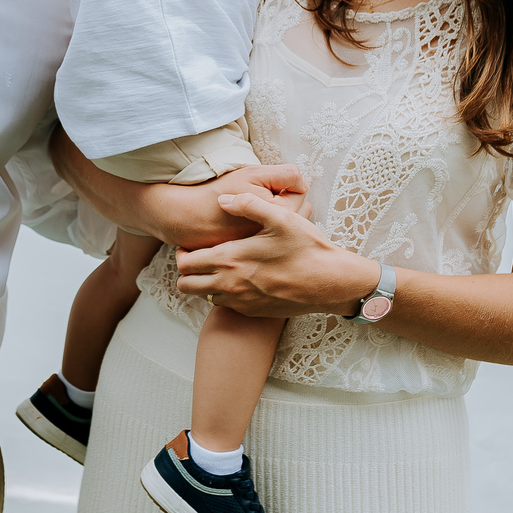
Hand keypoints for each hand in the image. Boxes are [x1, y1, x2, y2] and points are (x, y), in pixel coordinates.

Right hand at [142, 164, 310, 250]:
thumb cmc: (221, 192)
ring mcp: (266, 250)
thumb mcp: (254, 174)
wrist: (190, 218)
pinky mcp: (255, 257)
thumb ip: (286, 175)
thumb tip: (305, 183)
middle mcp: (277, 237)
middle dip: (285, 203)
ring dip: (276, 218)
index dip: (284, 185)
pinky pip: (270, 240)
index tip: (267, 186)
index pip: (301, 195)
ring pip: (284, 227)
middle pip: (296, 213)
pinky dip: (264, 231)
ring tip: (257, 210)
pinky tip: (249, 224)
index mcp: (281, 215)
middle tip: (263, 198)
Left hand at [176, 188, 378, 318]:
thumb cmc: (306, 248)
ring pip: (206, 297)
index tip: (189, 246)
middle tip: (197, 258)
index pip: (185, 264)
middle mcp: (230, 285)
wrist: (330, 283)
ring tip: (220, 267)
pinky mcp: (253, 312)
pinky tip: (240, 279)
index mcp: (230, 260)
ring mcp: (241, 302)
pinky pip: (227, 305)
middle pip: (187, 286)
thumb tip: (223, 199)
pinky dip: (226, 294)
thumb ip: (248, 205)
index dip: (182, 254)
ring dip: (206, 284)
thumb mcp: (280, 218)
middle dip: (186, 272)